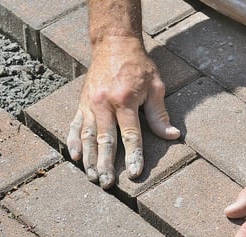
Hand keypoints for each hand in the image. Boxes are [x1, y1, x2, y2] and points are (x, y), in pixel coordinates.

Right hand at [67, 36, 179, 188]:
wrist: (114, 43)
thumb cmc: (138, 65)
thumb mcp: (155, 86)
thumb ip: (160, 113)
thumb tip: (172, 135)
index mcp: (125, 99)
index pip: (130, 134)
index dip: (133, 155)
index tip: (134, 173)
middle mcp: (104, 103)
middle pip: (105, 140)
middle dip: (106, 164)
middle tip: (107, 184)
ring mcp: (90, 104)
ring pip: (88, 136)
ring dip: (89, 159)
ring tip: (92, 177)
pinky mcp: (82, 103)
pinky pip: (75, 125)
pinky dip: (74, 142)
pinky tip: (75, 157)